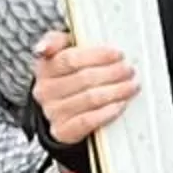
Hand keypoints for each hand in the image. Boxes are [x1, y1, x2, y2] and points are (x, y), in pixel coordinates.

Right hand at [33, 32, 137, 146]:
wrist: (59, 110)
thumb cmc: (67, 76)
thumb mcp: (59, 53)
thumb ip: (56, 42)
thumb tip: (41, 49)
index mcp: (44, 68)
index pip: (70, 59)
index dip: (97, 56)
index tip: (118, 54)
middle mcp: (45, 91)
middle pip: (84, 79)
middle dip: (112, 73)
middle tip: (129, 70)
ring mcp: (53, 112)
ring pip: (89, 99)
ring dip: (115, 91)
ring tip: (131, 85)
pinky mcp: (62, 130)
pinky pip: (87, 121)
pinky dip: (107, 112)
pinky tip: (120, 105)